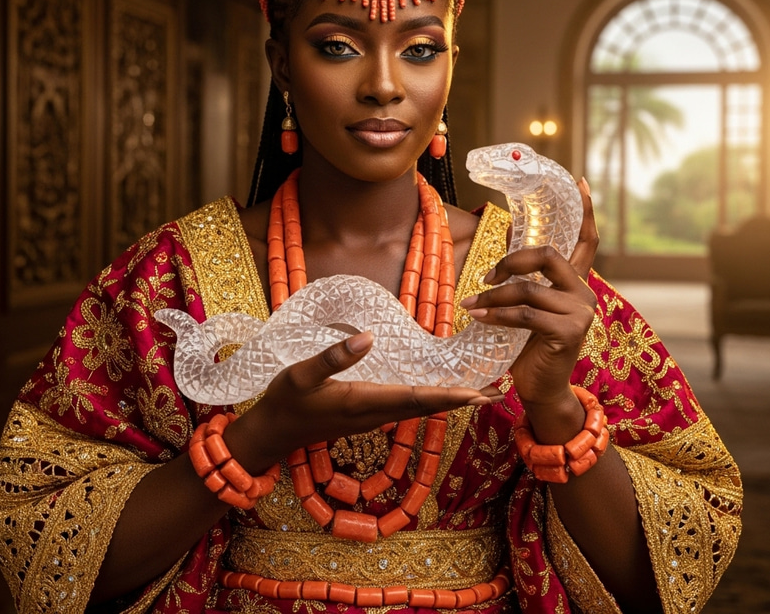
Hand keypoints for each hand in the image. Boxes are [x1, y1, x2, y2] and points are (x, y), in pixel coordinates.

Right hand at [226, 331, 501, 471]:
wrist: (272, 433)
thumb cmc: (285, 401)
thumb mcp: (300, 374)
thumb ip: (332, 357)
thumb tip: (369, 337)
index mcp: (363, 402)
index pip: (414, 398)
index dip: (447, 395)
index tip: (477, 393)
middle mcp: (374, 414)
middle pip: (426, 407)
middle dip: (461, 400)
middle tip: (496, 391)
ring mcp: (372, 418)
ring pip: (419, 409)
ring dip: (449, 401)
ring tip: (478, 393)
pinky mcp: (367, 415)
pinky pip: (407, 408)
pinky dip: (430, 400)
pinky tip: (438, 394)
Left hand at [462, 178, 598, 408]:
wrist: (542, 390)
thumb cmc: (529, 346)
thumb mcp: (527, 307)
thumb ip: (523, 277)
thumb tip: (502, 238)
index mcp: (576, 284)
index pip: (586, 242)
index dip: (584, 212)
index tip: (579, 183)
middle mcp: (585, 293)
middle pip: (548, 256)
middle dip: (512, 259)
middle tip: (487, 274)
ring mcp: (581, 313)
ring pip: (529, 289)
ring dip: (493, 295)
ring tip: (470, 303)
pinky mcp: (569, 333)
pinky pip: (525, 314)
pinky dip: (496, 314)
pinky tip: (477, 315)